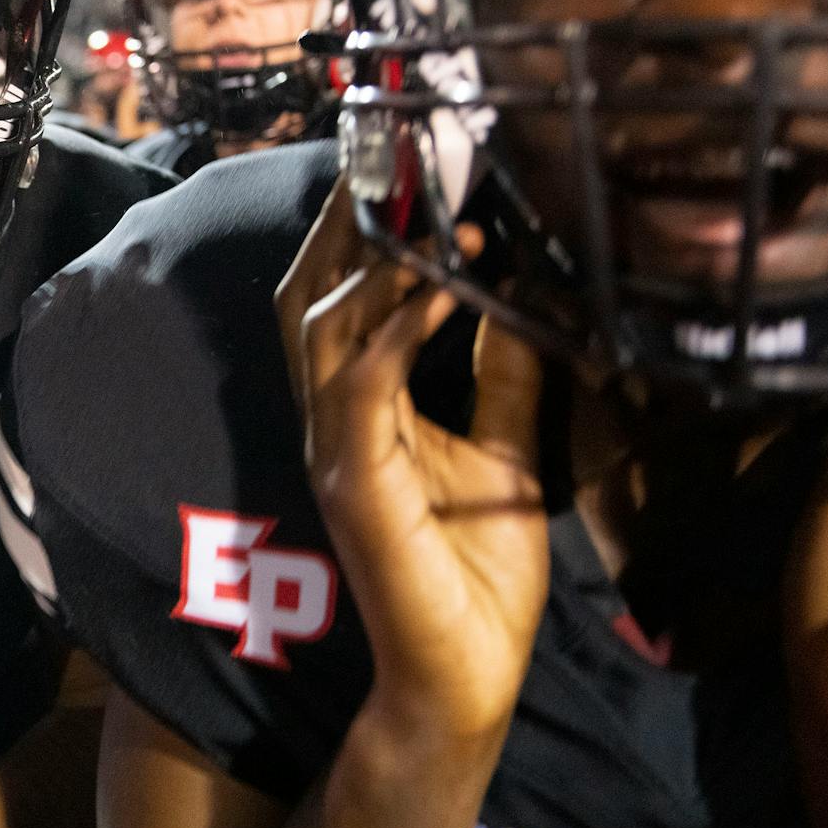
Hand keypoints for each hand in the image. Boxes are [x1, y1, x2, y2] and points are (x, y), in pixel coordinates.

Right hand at [276, 183, 548, 741]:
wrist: (464, 674)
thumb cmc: (476, 575)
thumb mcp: (505, 448)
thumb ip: (500, 374)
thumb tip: (517, 293)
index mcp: (357, 410)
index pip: (334, 298)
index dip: (355, 229)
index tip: (400, 163)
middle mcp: (329, 419)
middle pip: (309, 294)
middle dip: (343, 221)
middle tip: (389, 153)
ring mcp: (334, 448)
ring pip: (324, 326)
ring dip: (376, 262)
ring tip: (428, 210)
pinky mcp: (355, 483)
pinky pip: (363, 386)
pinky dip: (397, 330)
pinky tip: (442, 290)